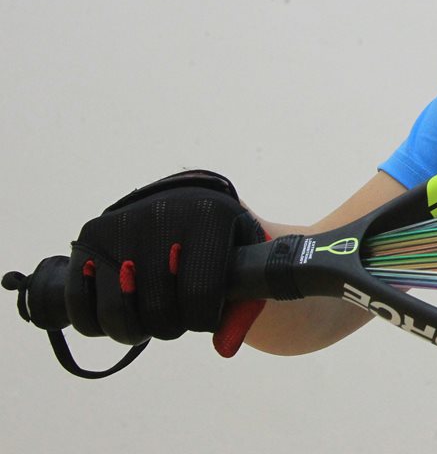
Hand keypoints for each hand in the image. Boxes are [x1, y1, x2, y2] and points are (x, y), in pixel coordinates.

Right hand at [65, 170, 265, 352]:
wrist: (187, 201)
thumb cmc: (220, 240)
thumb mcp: (244, 263)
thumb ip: (244, 306)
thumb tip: (224, 348)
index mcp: (209, 216)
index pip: (200, 293)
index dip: (203, 320)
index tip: (205, 316)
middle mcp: (162, 215)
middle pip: (156, 309)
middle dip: (169, 326)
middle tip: (176, 317)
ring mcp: (122, 224)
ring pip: (115, 310)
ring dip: (133, 330)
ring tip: (149, 318)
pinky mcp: (91, 235)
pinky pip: (79, 299)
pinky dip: (94, 323)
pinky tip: (117, 317)